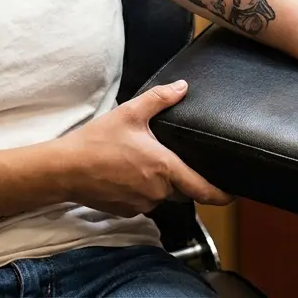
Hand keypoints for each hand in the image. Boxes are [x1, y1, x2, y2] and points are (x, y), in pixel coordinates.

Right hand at [52, 81, 232, 216]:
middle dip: (183, 177)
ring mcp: (141, 204)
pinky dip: (142, 189)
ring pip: (162, 195)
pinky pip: (144, 201)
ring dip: (160, 182)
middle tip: (174, 159)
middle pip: (183, 189)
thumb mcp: (130, 113)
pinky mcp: (126, 211)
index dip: (221, 193)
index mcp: (164, 167)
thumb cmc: (96, 141)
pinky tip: (127, 173)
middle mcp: (157, 191)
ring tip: (143, 161)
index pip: (202, 188)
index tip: (233, 194)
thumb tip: (183, 87)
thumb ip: (160, 99)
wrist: (64, 169)